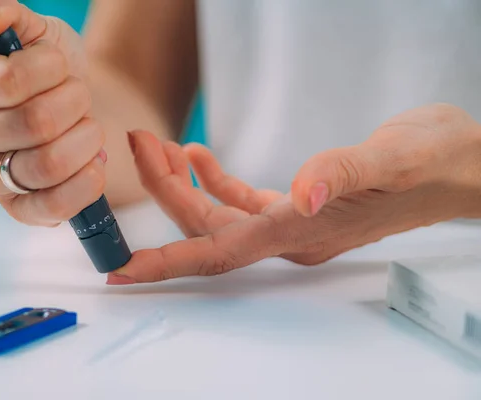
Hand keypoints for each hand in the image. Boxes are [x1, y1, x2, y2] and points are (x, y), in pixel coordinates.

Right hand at [0, 0, 104, 225]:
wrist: (71, 105)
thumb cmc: (48, 67)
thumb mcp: (34, 31)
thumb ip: (7, 15)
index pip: (11, 83)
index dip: (52, 70)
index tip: (59, 65)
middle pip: (35, 124)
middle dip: (75, 102)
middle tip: (79, 96)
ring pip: (48, 166)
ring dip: (87, 140)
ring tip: (88, 128)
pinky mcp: (16, 207)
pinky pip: (52, 208)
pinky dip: (87, 182)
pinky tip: (95, 162)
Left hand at [107, 103, 480, 283]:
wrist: (459, 164)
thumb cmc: (434, 163)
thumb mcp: (396, 157)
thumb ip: (345, 171)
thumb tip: (302, 191)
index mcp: (302, 230)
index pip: (219, 254)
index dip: (167, 264)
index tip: (121, 270)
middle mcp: (289, 234)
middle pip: (205, 226)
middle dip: (162, 190)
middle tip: (138, 144)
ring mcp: (292, 221)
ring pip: (216, 213)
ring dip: (181, 183)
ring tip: (156, 145)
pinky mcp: (298, 203)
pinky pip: (239, 200)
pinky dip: (212, 178)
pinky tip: (197, 156)